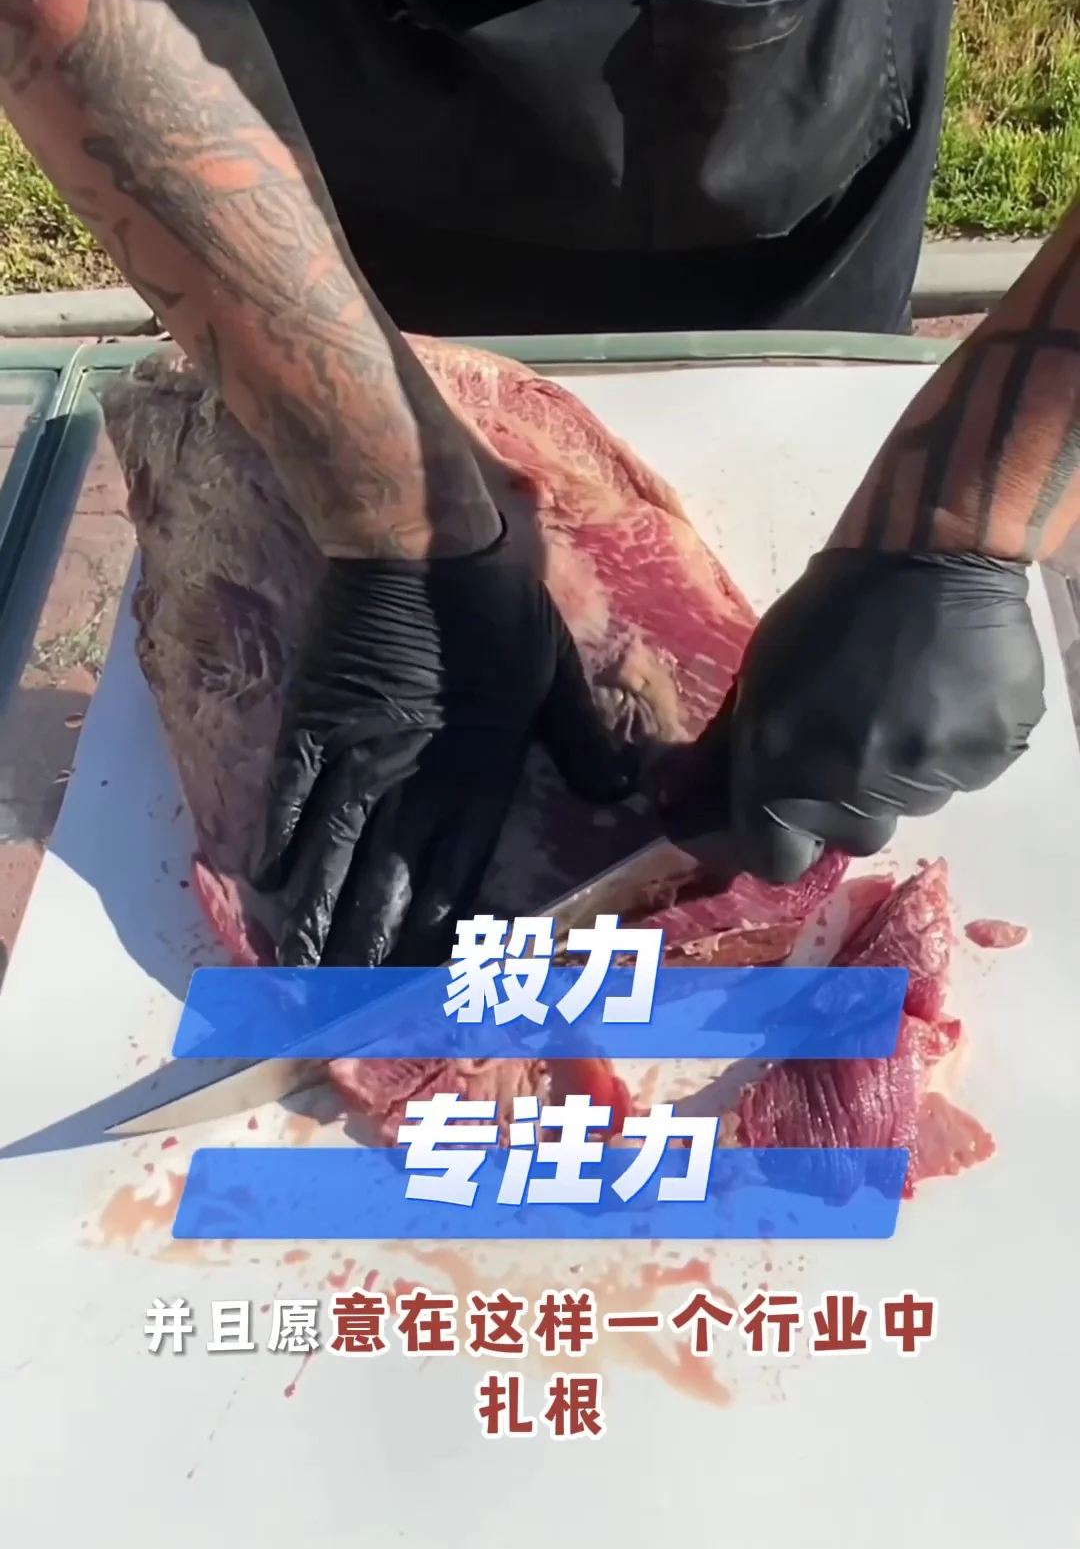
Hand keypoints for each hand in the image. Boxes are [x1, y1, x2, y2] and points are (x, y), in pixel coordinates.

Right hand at [252, 520, 636, 963]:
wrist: (423, 535)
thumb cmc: (500, 602)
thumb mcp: (558, 670)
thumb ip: (582, 738)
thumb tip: (618, 796)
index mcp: (482, 771)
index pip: (455, 874)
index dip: (437, 935)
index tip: (425, 989)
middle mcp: (416, 777)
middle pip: (386, 879)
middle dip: (369, 949)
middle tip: (350, 1013)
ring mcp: (358, 752)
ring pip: (332, 852)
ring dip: (317, 915)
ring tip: (302, 974)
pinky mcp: (315, 719)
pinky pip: (291, 792)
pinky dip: (279, 839)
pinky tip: (268, 885)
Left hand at [659, 548, 1045, 883]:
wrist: (931, 558)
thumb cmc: (829, 610)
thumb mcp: (760, 676)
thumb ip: (735, 750)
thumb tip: (687, 799)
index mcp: (784, 774)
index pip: (777, 863)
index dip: (780, 842)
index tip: (787, 818)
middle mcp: (854, 791)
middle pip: (852, 836)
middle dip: (848, 802)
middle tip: (855, 740)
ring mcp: (927, 779)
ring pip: (911, 803)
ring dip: (902, 767)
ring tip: (906, 700)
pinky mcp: (986, 758)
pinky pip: (964, 774)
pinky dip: (954, 744)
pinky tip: (947, 693)